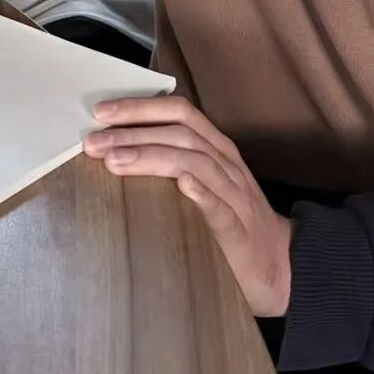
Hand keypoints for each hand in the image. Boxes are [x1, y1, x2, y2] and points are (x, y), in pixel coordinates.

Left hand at [83, 95, 292, 317]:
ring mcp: (235, 195)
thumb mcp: (204, 183)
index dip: (140, 108)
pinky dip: (202, 192)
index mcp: (216, 149)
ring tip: (115, 160)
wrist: (280, 265)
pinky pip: (221, 206)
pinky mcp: (240, 229)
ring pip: (195, 163)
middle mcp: (226, 164)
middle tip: (94, 141)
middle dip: (133, 133)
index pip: (179, 114)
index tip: (101, 112)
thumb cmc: (232, 222)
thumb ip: (172, 164)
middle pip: (180, 134)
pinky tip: (182, 185)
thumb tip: (116, 151)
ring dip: (152, 157)